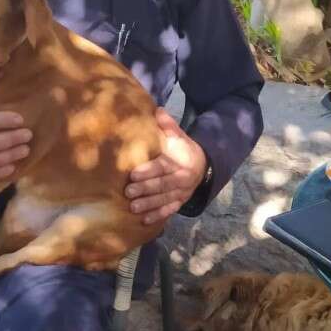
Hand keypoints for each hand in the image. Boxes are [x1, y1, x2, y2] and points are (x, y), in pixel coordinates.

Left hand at [126, 107, 208, 224]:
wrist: (203, 165)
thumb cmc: (182, 149)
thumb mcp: (178, 136)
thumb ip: (168, 125)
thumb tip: (158, 110)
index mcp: (180, 161)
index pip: (162, 167)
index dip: (148, 171)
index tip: (132, 174)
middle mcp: (182, 178)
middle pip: (162, 185)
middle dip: (145, 190)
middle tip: (128, 193)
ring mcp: (182, 193)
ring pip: (165, 200)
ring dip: (149, 205)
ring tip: (132, 208)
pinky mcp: (180, 202)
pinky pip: (170, 210)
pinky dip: (158, 216)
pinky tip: (145, 221)